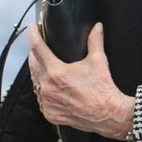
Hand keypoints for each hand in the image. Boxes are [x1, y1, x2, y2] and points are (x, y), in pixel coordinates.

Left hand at [27, 22, 134, 139]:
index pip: (37, 48)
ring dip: (39, 74)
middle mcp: (48, 88)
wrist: (109, 114)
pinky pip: (41, 100)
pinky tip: (50, 89)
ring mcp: (47, 103)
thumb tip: (97, 27)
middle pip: (33, 65)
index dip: (33, 35)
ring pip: (35, 83)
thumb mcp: (98, 61)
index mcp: (56, 72)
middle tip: (41, 48)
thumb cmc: (103, 89)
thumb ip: (95, 41)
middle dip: (35, 54)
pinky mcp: (50, 114)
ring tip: (46, 68)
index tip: (33, 28)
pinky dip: (44, 93)